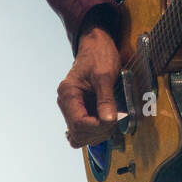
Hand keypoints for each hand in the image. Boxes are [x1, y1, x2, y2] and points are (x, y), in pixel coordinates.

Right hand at [57, 26, 122, 148]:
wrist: (96, 45)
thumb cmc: (99, 55)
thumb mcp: (105, 75)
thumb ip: (106, 99)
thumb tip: (109, 121)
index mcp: (68, 93)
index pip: (78, 123)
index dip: (97, 127)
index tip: (113, 120)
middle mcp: (65, 102)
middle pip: (77, 133)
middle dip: (98, 131)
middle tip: (115, 119)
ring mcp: (71, 107)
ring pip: (79, 135)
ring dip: (97, 133)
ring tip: (112, 119)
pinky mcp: (79, 109)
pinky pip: (83, 130)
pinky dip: (95, 131)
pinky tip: (106, 121)